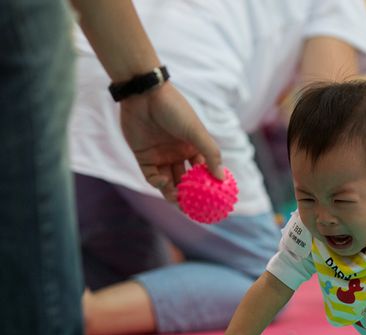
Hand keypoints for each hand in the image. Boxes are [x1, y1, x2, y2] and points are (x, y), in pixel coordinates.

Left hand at [120, 82, 222, 201]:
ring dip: (172, 193)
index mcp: (193, 147)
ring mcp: (160, 155)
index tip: (212, 200)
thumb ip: (211, 154)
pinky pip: (151, 176)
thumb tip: (221, 178)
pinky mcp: (143, 156)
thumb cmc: (174, 109)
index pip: (202, 171)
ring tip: (178, 201)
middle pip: (185, 180)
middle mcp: (177, 153)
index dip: (207, 186)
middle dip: (188, 195)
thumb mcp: (197, 132)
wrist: (144, 94)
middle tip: (192, 208)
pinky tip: (164, 183)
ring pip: (168, 181)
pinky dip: (157, 183)